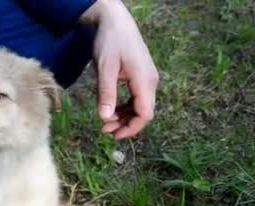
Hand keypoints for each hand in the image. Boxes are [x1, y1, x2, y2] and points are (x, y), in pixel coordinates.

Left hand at [81, 0, 158, 139]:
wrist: (114, 21)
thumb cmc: (109, 42)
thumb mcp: (105, 68)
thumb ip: (106, 93)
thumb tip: (105, 118)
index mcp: (144, 80)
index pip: (145, 114)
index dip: (131, 128)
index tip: (113, 135)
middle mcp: (150, 82)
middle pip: (144, 112)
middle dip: (126, 125)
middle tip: (104, 130)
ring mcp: (146, 79)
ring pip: (139, 106)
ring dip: (124, 117)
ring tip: (105, 122)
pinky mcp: (140, 76)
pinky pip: (136, 98)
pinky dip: (124, 107)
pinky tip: (111, 110)